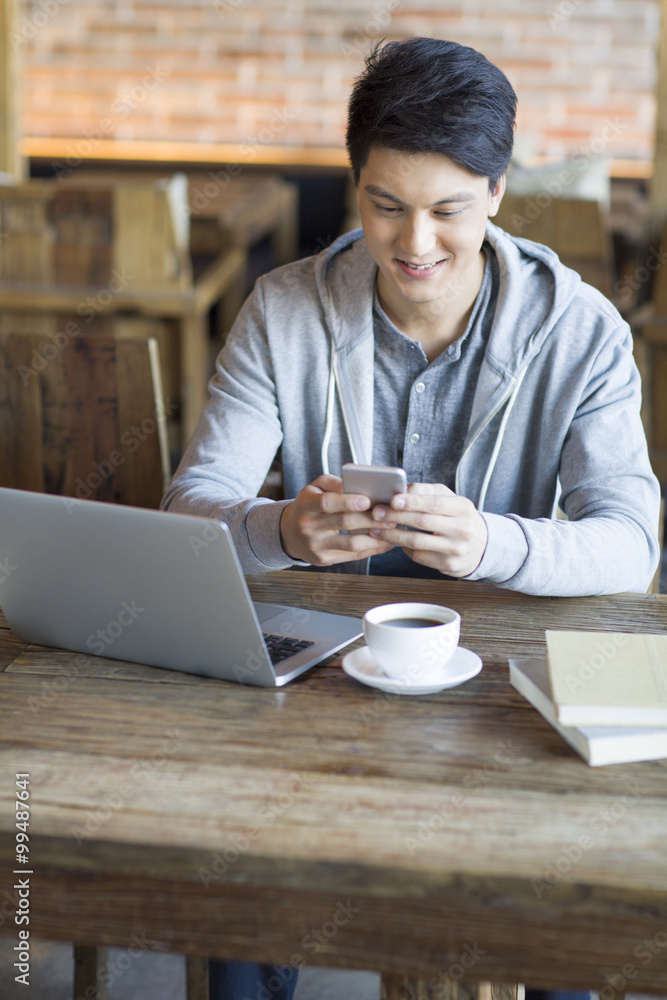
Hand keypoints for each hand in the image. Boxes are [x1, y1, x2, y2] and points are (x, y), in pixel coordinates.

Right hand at [279, 474, 394, 566]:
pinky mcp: (324, 560)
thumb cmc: (309, 506)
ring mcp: (316, 546)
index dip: (347, 501)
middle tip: (391, 515)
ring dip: (376, 537)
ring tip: (392, 529)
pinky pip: (353, 555)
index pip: (326, 503)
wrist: (289, 533)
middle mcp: (309, 527)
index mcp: (306, 506)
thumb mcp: (314, 488)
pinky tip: (385, 542)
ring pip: (352, 544)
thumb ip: (335, 483)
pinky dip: (372, 549)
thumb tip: (358, 486)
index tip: (367, 500)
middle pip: (344, 523)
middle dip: (370, 519)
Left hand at [368, 481, 487, 577]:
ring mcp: (456, 549)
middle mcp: (462, 529)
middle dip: (395, 517)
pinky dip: (404, 548)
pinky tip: (397, 542)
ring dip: (392, 535)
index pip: (434, 503)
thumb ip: (427, 492)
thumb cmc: (459, 518)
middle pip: (422, 522)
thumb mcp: (450, 499)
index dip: (412, 502)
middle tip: (376, 513)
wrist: (483, 546)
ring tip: (376, 529)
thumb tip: (403, 490)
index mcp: (463, 508)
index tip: (393, 500)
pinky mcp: (449, 565)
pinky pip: (419, 556)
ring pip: (417, 542)